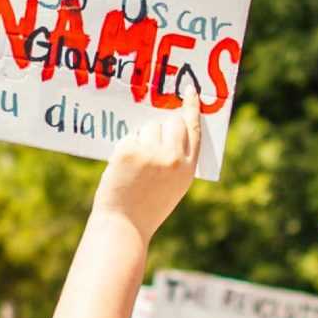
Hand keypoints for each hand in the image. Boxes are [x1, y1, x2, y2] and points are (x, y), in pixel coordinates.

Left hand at [92, 107, 200, 240]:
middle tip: (150, 146)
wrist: (123, 225)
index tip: (190, 92)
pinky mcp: (129, 151)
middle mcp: (173, 158)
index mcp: (188, 168)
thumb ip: (177, 159)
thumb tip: (167, 128)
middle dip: (161, 127)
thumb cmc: (146, 207)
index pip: (194, 130)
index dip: (192, 109)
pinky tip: (123, 169)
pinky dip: (125, 147)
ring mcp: (151, 153)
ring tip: (136, 166)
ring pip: (148, 127)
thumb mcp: (173, 185)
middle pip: (172, 122)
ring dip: (142, 138)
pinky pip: (129, 136)